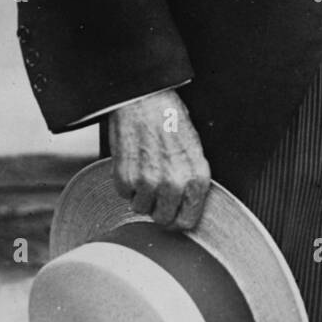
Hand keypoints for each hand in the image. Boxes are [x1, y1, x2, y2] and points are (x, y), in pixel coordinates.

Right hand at [109, 89, 210, 230]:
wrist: (144, 99)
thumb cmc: (170, 119)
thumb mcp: (194, 149)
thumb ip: (192, 181)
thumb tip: (186, 207)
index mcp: (197, 177)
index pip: (188, 222)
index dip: (178, 219)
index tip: (172, 212)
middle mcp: (175, 184)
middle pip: (163, 220)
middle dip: (158, 208)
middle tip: (156, 189)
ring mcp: (149, 183)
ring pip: (141, 209)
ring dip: (141, 194)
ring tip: (145, 168)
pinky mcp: (126, 178)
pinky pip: (124, 195)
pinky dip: (126, 182)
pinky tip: (133, 161)